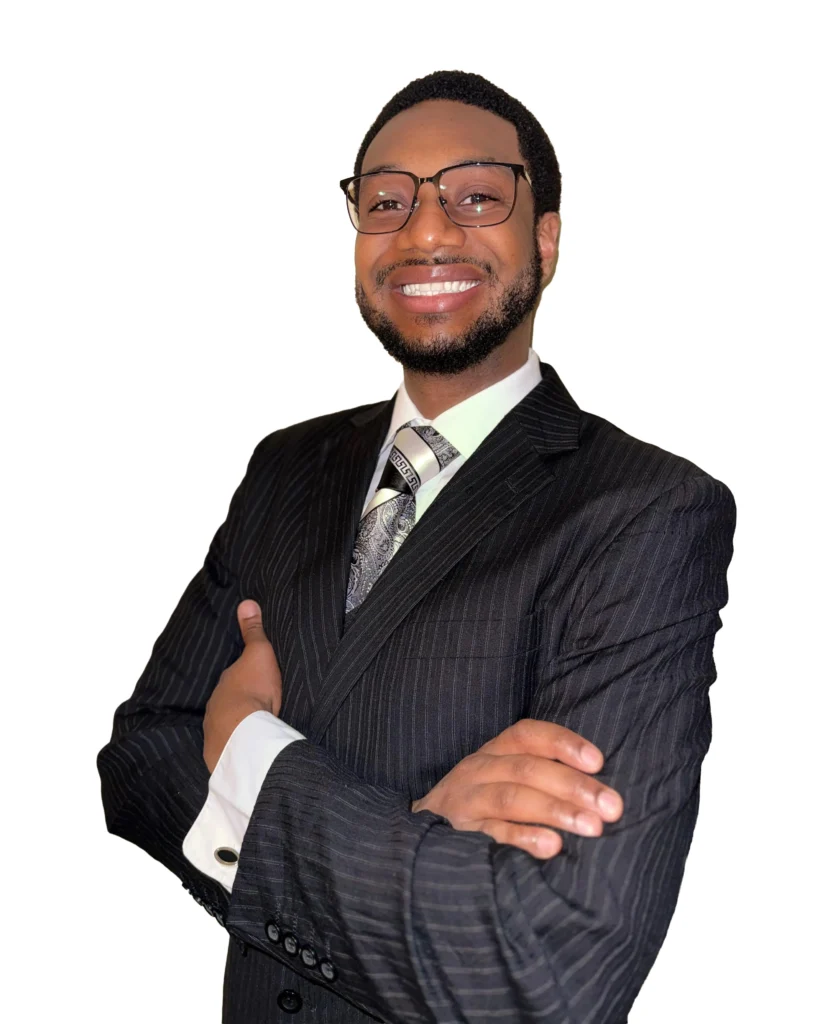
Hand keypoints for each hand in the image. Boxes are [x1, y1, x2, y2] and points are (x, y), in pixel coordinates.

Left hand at [202, 600, 282, 773]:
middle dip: (241, 700)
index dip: (245, 676)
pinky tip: (249, 744)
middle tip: (258, 703)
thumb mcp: (259, 654)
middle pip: (229, 700)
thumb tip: (245, 602)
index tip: (256, 680)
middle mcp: (216, 705)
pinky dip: (240, 741)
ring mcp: (216, 730)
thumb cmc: (253, 691)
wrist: (243, 734)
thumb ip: (254, 631)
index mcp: (226, 682)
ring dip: (239, 722)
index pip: (234, 676)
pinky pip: (232, 743)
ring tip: (255, 726)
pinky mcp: (223, 751)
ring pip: (228, 722)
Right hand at [411, 719, 622, 858]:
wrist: (416, 835)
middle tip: (612, 807)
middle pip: (528, 769)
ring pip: (512, 798)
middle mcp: (478, 770)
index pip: (527, 735)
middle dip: (574, 786)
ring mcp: (466, 801)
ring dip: (555, 809)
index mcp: (493, 752)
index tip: (598, 761)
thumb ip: (539, 776)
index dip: (562, 743)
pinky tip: (552, 846)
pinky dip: (523, 837)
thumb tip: (597, 793)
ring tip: (592, 827)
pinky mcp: (458, 834)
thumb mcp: (501, 779)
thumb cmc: (479, 805)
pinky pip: (491, 833)